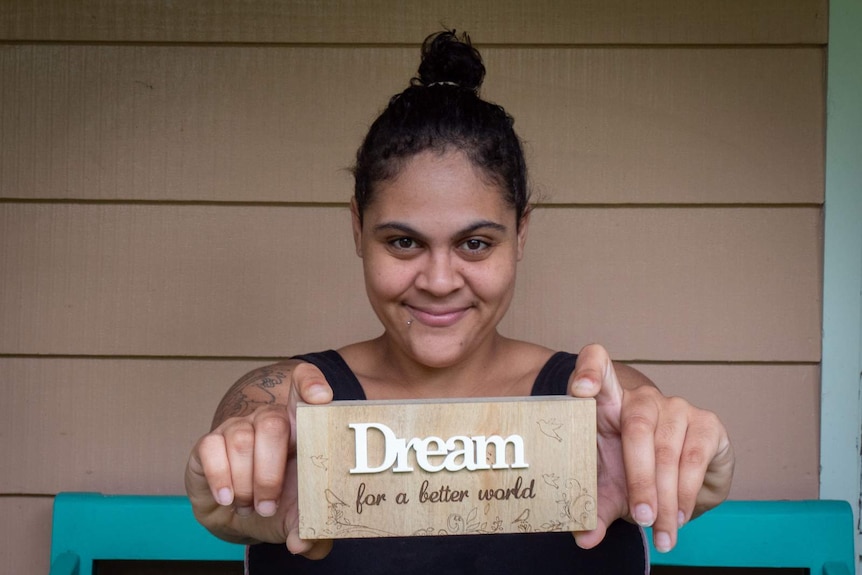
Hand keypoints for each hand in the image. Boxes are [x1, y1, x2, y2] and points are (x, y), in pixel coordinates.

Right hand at [184, 361, 334, 557]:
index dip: (311, 384)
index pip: (304, 385)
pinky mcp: (209, 443)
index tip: (321, 398)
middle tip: (269, 505)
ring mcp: (237, 428)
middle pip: (274, 424)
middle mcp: (268, 419)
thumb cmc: (277, 503)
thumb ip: (310, 529)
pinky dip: (221, 477)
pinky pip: (212, 448)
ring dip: (247, 482)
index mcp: (299, 426)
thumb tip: (303, 544)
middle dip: (272, 472)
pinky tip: (228, 498)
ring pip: (243, 439)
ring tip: (251, 506)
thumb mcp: (298, 516)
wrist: (238, 515)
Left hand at [567, 344, 733, 551]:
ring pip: (666, 450)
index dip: (590, 370)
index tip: (581, 388)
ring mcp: (675, 407)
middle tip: (640, 518)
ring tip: (661, 532)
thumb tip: (583, 538)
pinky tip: (679, 516)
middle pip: (636, 427)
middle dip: (639, 480)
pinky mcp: (706, 421)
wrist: (681, 479)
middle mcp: (641, 399)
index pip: (598, 370)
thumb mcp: (610, 491)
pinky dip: (686, 493)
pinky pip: (694, 457)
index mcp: (607, 404)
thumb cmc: (634, 472)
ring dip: (665, 498)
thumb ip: (594, 509)